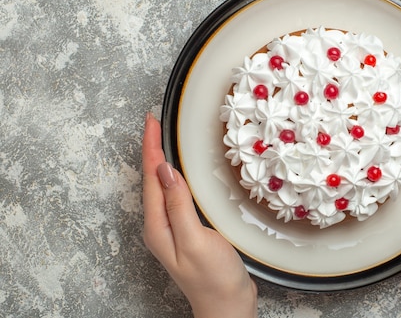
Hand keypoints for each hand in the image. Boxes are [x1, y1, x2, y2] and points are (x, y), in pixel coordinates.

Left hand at [142, 113, 256, 317]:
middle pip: (153, 179)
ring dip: (162, 160)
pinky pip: (177, 195)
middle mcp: (161, 225)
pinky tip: (182, 172)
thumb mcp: (195, 239)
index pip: (151, 177)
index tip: (150, 122)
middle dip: (152, 149)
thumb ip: (178, 205)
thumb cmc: (213, 278)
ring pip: (163, 186)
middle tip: (154, 123)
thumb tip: (165, 171)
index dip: (150, 147)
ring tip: (162, 139)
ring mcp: (174, 228)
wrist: (228, 305)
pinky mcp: (188, 229)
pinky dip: (177, 177)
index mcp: (158, 226)